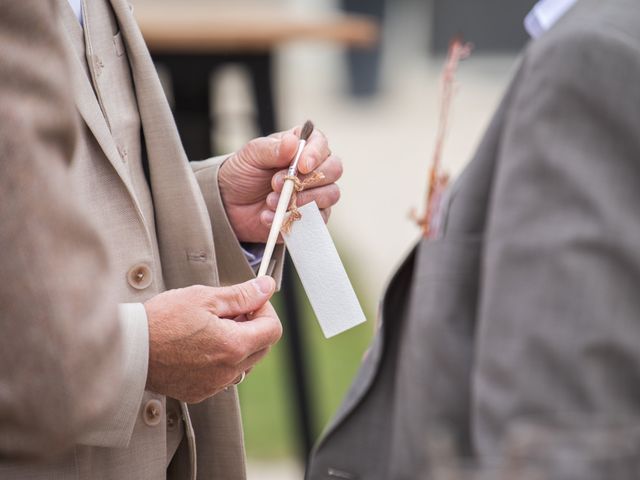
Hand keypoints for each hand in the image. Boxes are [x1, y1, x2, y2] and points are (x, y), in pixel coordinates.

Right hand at [143, 276, 281, 402]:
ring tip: (211, 327)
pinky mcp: (199, 392)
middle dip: (252, 326)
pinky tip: (199, 345)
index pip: (273, 329)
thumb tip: (267, 287)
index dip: (264, 310)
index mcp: (234, 346)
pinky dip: (220, 360)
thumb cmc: (160, 321)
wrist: (126, 350)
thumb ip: (241, 295)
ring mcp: (214, 384)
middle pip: (262, 347)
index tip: (249, 302)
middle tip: (228, 311)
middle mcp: (228, 371)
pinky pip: (223, 375)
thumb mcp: (204, 298)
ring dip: (237, 343)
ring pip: (244, 363)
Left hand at [218, 125, 342, 242]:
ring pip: (330, 194)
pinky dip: (293, 218)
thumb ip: (272, 149)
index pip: (322, 144)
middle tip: (276, 184)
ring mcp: (316, 194)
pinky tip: (269, 217)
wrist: (230, 206)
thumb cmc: (242, 174)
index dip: (316, 154)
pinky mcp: (312, 217)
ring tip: (269, 201)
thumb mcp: (251, 156)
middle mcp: (314, 169)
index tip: (301, 166)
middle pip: (334, 169)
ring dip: (300, 199)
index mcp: (302, 147)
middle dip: (308, 179)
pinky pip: (317, 219)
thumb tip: (293, 142)